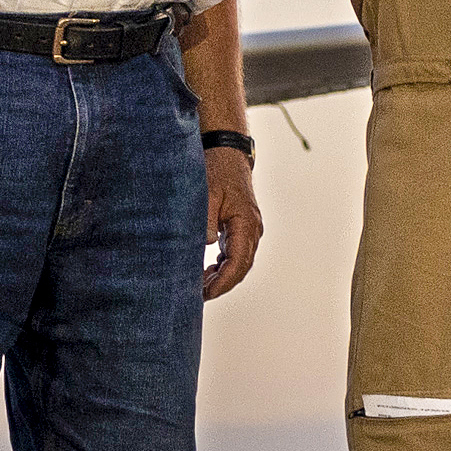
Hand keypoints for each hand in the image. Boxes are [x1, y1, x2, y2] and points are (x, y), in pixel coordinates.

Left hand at [200, 143, 265, 297]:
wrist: (227, 153)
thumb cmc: (216, 171)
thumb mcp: (206, 194)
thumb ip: (205, 221)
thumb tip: (203, 246)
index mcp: (246, 223)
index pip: (239, 261)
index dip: (223, 281)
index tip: (207, 293)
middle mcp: (252, 229)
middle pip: (241, 267)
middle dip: (222, 285)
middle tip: (198, 296)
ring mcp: (248, 230)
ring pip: (239, 263)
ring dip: (222, 277)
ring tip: (199, 288)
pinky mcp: (240, 229)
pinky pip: (235, 254)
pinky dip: (223, 267)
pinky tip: (207, 273)